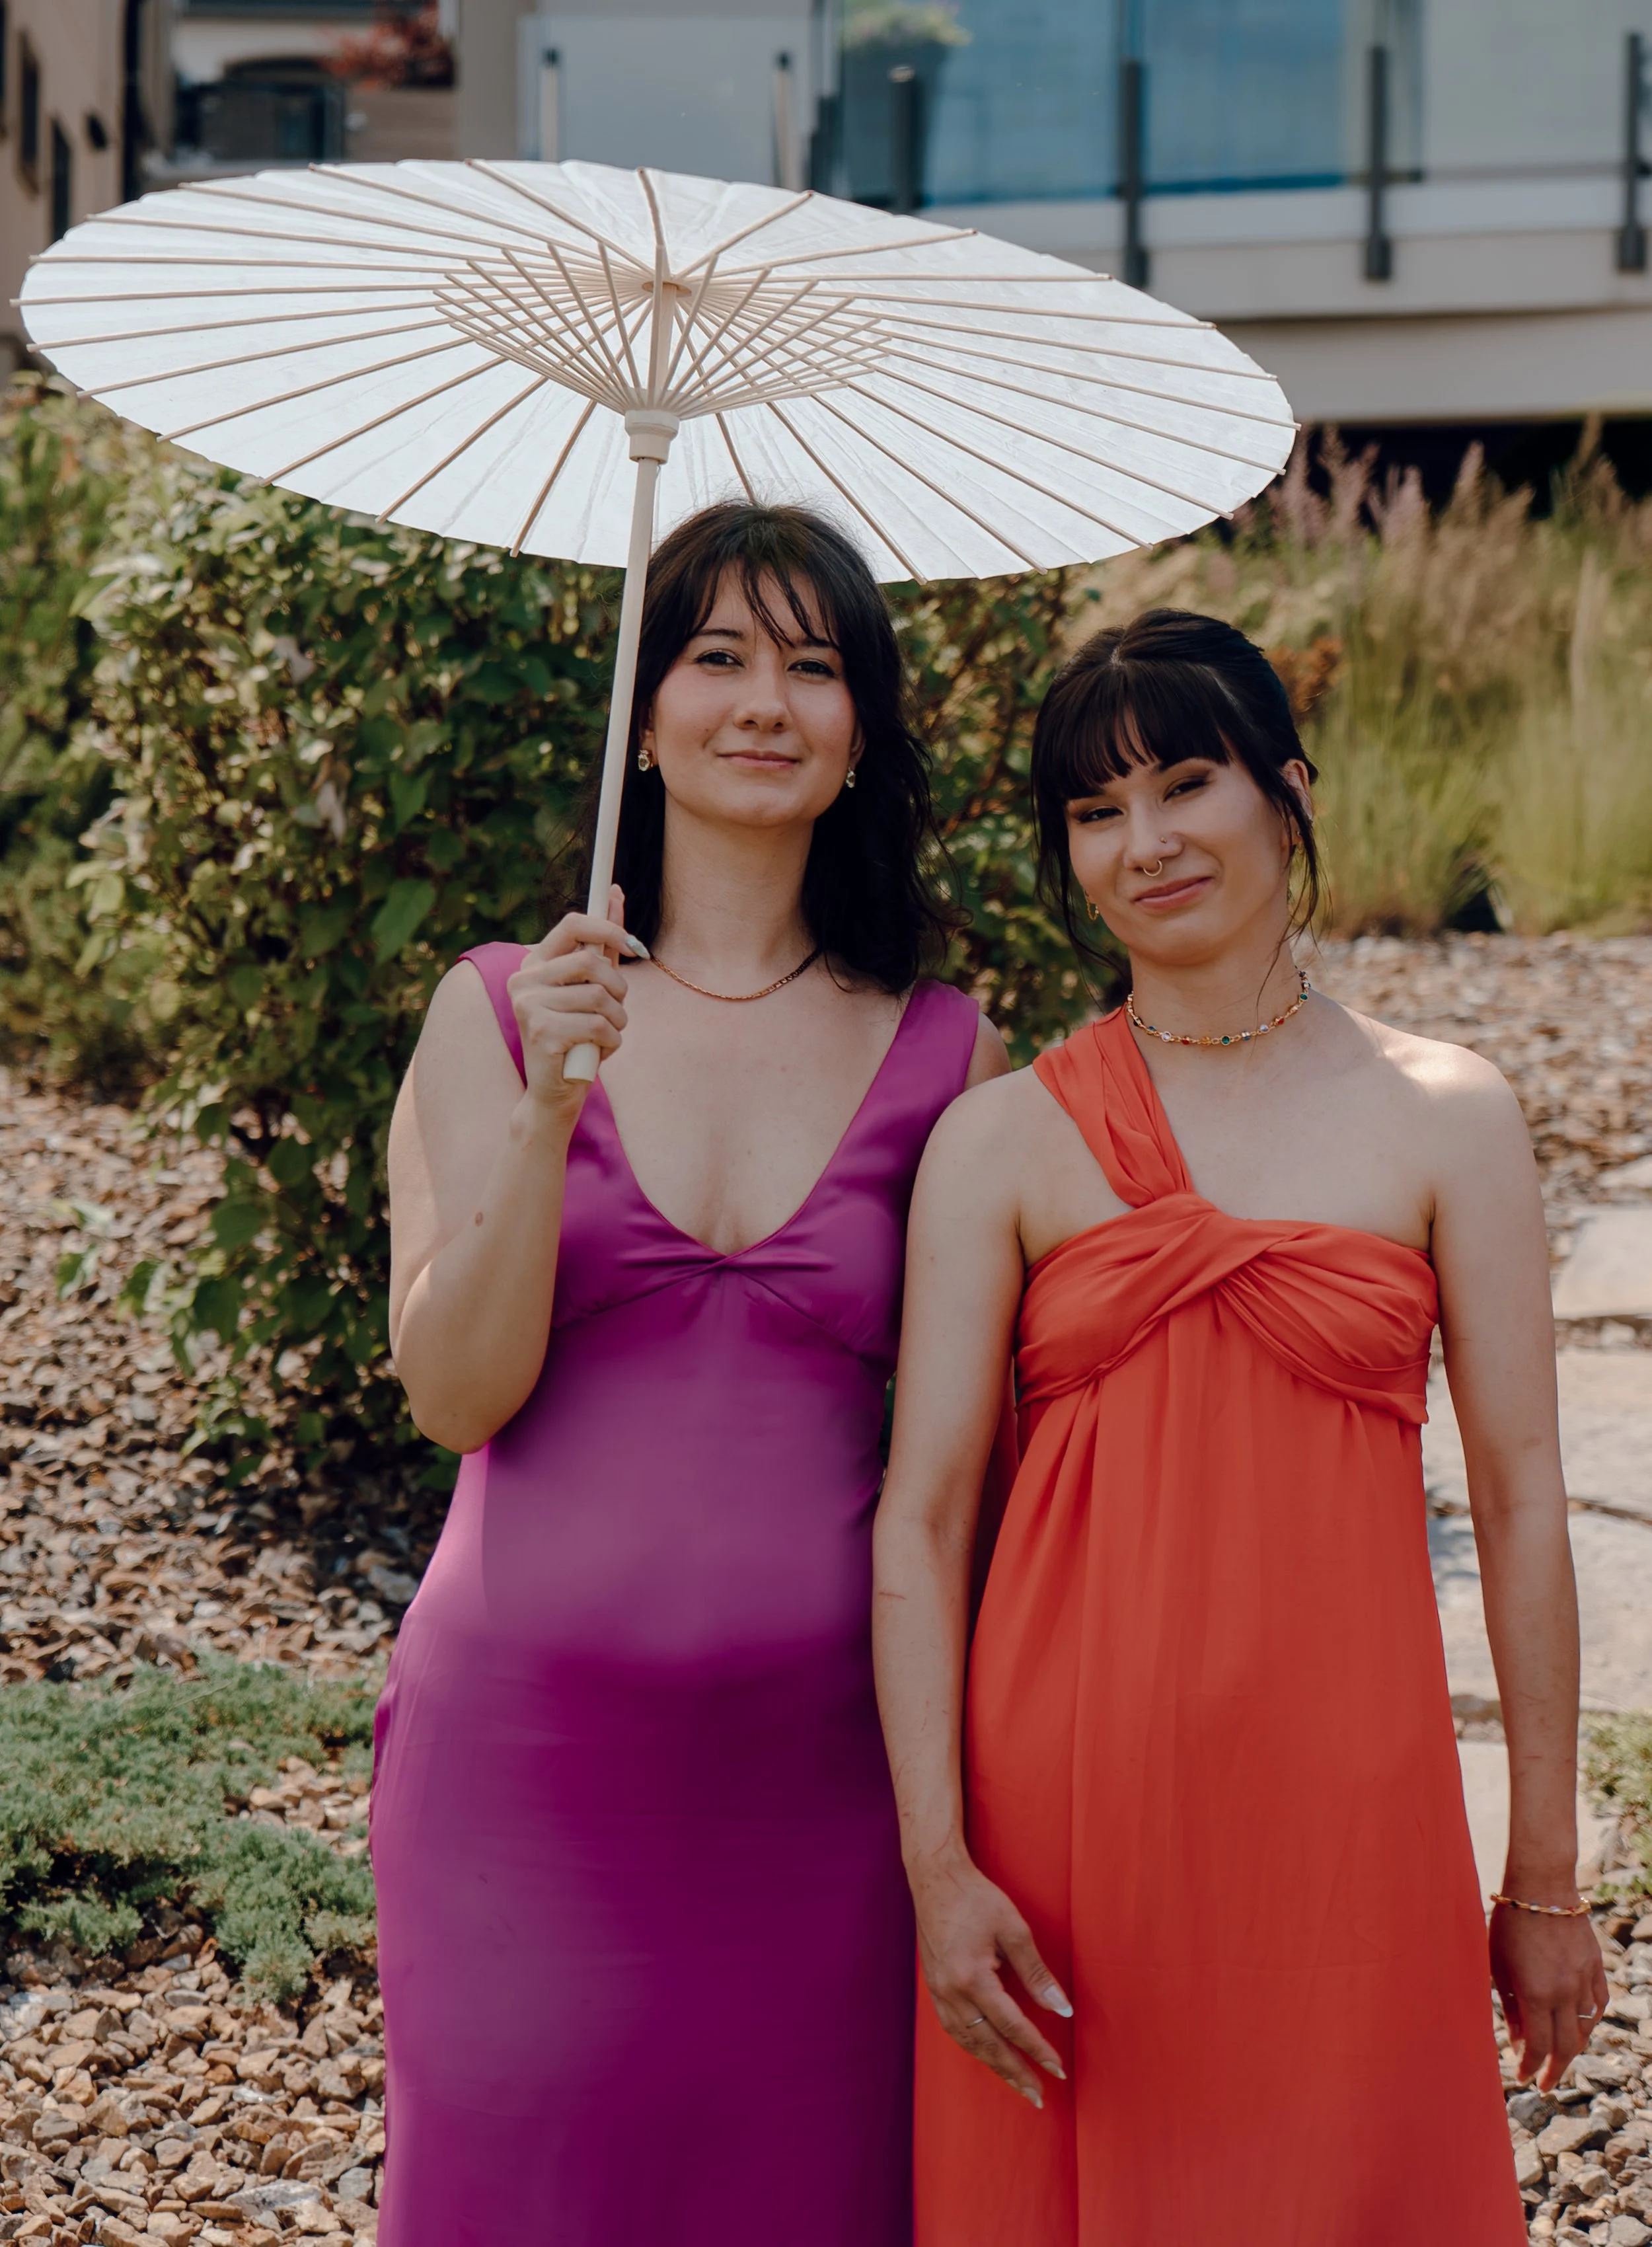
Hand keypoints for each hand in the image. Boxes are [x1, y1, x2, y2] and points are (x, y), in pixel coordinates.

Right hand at [506, 887, 644, 1121]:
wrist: (554, 1092)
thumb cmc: (578, 1036)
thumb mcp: (590, 987)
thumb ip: (600, 944)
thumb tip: (614, 893)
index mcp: (533, 964)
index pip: (573, 924)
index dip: (609, 928)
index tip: (634, 946)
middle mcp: (524, 980)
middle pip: (592, 963)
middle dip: (618, 988)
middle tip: (616, 1010)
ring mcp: (528, 1006)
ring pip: (600, 997)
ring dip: (618, 1021)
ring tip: (606, 1035)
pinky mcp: (541, 1032)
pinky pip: (598, 1025)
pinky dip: (611, 1042)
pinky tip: (597, 1052)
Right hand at [910, 1848, 1071, 2108]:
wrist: (935, 1878)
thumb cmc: (976, 1898)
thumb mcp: (1014, 1929)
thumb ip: (1037, 1973)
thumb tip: (1062, 2009)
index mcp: (972, 1977)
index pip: (1012, 2025)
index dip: (1037, 2049)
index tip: (1059, 2069)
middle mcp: (951, 1992)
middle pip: (987, 2044)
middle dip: (1014, 2072)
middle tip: (1039, 2097)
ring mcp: (938, 1991)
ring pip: (968, 2042)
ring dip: (994, 2066)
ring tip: (1017, 2083)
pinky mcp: (934, 1987)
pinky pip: (955, 2029)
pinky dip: (974, 2047)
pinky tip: (988, 2053)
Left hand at [1490, 1901, 1607, 2089]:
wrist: (1541, 1885)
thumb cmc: (1509, 1922)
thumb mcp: (1497, 1964)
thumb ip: (1509, 2005)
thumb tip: (1518, 2040)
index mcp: (1537, 1993)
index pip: (1539, 2046)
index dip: (1532, 2067)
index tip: (1523, 2078)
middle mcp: (1565, 1991)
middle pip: (1566, 2046)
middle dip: (1554, 2069)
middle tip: (1544, 2082)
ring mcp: (1584, 1979)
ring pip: (1586, 2028)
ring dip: (1573, 2047)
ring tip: (1560, 2058)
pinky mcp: (1596, 1966)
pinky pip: (1599, 2004)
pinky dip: (1590, 2021)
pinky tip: (1580, 2027)